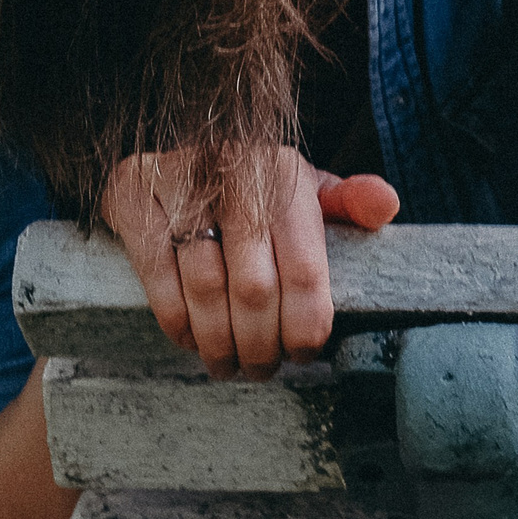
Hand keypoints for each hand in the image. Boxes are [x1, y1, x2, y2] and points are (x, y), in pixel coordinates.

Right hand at [101, 148, 399, 381]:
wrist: (173, 148)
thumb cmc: (255, 187)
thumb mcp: (305, 187)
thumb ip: (349, 201)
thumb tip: (386, 206)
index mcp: (286, 173)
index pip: (304, 266)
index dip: (306, 322)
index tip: (304, 353)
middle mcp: (235, 171)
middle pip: (254, 287)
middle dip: (260, 343)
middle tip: (262, 370)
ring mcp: (180, 181)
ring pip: (205, 287)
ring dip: (219, 341)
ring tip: (229, 366)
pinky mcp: (132, 195)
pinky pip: (156, 276)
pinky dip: (177, 320)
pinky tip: (192, 341)